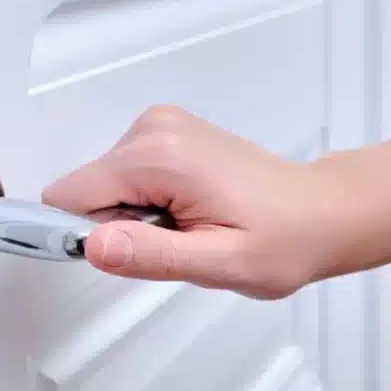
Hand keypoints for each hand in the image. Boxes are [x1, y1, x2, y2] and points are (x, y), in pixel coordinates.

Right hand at [41, 105, 363, 298]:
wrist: (319, 212)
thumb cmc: (284, 238)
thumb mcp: (219, 264)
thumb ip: (151, 255)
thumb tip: (94, 244)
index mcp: (162, 155)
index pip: (71, 195)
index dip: (86, 235)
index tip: (126, 253)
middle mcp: (155, 129)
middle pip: (86, 191)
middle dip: (118, 227)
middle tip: (176, 240)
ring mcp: (160, 126)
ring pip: (103, 186)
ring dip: (135, 217)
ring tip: (188, 226)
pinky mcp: (166, 134)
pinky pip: (123, 176)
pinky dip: (147, 200)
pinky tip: (188, 210)